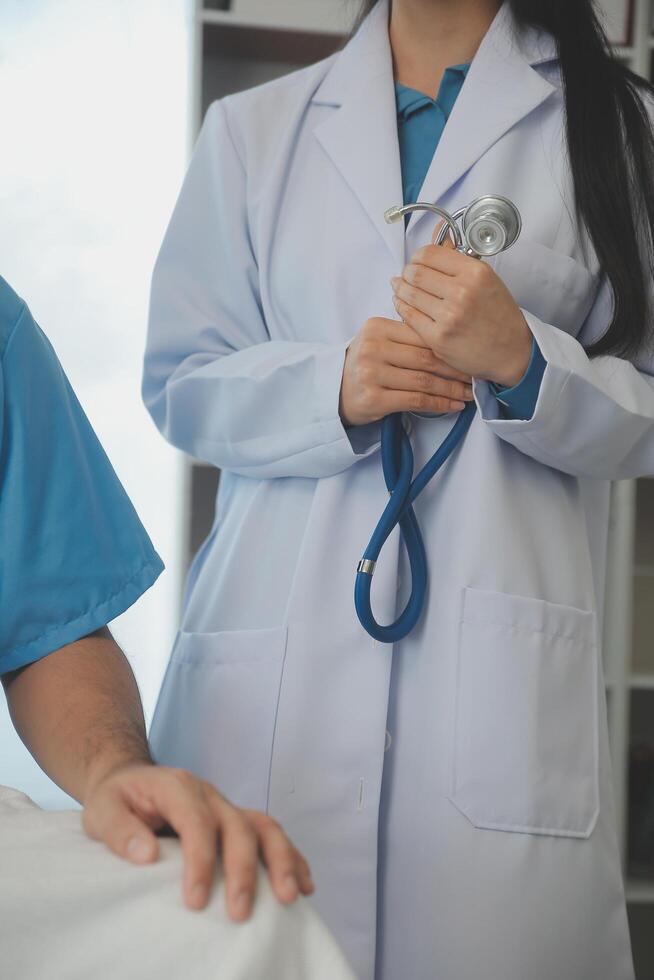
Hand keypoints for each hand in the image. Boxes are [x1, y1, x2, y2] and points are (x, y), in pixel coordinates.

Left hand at [82, 763, 313, 919]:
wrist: (130, 780)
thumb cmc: (117, 799)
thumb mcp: (102, 811)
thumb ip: (119, 830)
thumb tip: (147, 854)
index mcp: (178, 787)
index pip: (197, 821)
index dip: (200, 861)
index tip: (196, 902)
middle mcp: (209, 793)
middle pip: (238, 825)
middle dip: (243, 870)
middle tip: (239, 913)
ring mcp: (227, 805)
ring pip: (264, 825)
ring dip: (280, 860)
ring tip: (290, 897)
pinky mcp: (236, 819)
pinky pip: (270, 832)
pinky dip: (291, 856)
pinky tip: (304, 884)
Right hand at [340, 316, 473, 425]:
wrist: (335, 393)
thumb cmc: (365, 366)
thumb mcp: (379, 342)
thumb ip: (407, 337)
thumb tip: (452, 339)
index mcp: (376, 327)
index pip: (421, 335)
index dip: (449, 346)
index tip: (468, 355)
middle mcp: (372, 348)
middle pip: (425, 357)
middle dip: (455, 369)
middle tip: (475, 376)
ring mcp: (371, 374)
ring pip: (423, 380)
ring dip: (451, 389)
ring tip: (468, 393)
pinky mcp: (373, 399)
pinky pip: (416, 401)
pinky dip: (439, 404)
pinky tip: (453, 405)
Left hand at [390, 244, 532, 387]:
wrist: (511, 351)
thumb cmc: (499, 315)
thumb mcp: (486, 279)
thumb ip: (459, 259)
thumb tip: (438, 233)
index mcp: (475, 273)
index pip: (430, 254)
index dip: (417, 256)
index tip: (416, 261)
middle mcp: (462, 292)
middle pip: (415, 273)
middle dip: (406, 273)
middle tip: (406, 276)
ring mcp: (449, 316)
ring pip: (409, 294)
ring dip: (400, 289)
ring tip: (400, 288)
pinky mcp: (438, 338)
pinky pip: (409, 316)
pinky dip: (401, 307)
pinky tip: (402, 303)